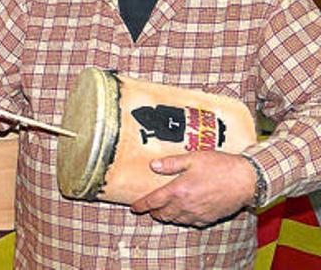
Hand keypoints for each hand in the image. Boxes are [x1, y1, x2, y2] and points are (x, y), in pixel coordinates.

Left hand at [130, 151, 256, 226]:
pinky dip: (183, 219)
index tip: (134, 207)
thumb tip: (153, 165)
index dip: (141, 205)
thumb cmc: (220, 166)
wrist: (246, 180)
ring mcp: (197, 214)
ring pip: (176, 220)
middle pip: (162, 214)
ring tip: (164, 211)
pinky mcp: (209, 218)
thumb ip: (172, 163)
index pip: (153, 201)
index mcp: (178, 190)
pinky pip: (191, 223)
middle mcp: (185, 205)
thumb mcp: (193, 158)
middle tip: (149, 208)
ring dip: (167, 216)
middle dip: (153, 212)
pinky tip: (184, 213)